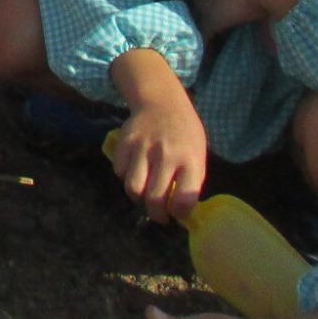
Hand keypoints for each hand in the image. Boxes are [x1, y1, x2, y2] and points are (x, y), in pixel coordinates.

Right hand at [114, 93, 208, 222]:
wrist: (163, 103)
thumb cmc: (185, 134)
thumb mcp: (197, 155)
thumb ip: (190, 180)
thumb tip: (178, 208)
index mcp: (191, 160)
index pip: (184, 199)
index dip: (180, 213)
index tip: (177, 214)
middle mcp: (166, 155)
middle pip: (155, 198)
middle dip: (156, 214)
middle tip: (158, 216)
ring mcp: (143, 147)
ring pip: (133, 187)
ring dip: (138, 199)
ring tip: (143, 198)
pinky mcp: (125, 141)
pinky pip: (119, 171)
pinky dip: (125, 177)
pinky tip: (134, 173)